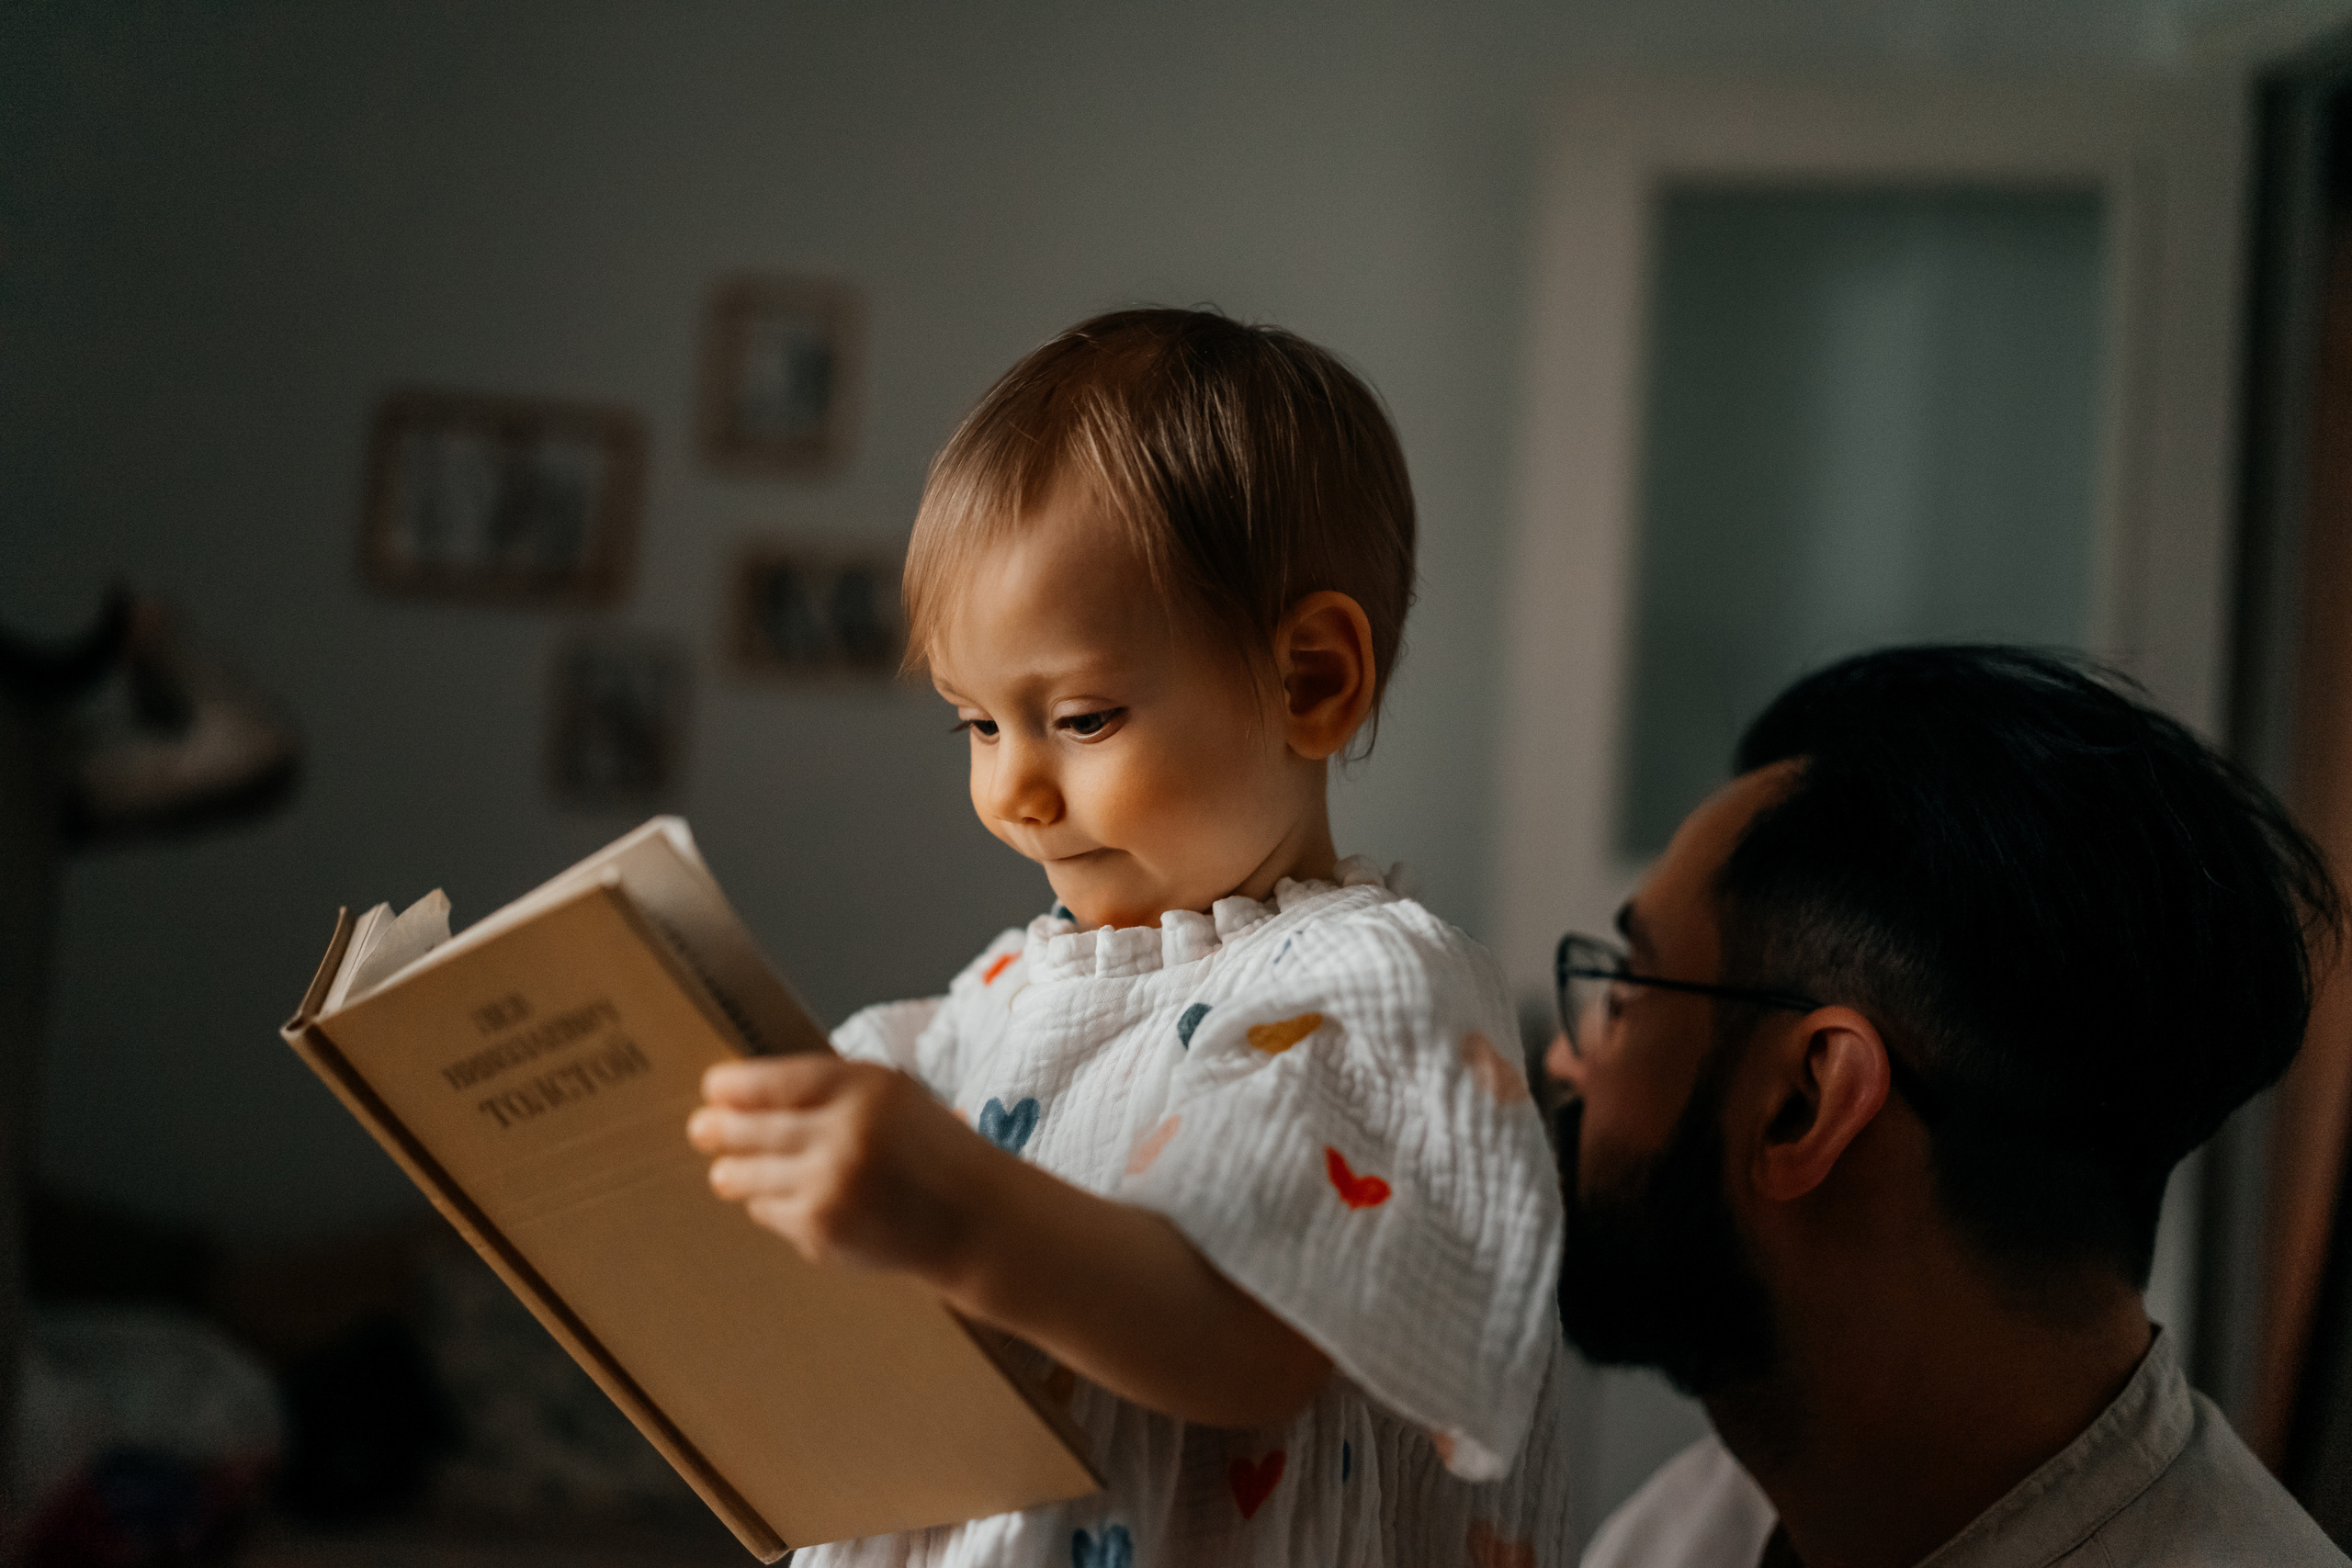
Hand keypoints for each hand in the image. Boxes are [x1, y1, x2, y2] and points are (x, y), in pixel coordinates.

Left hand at [687, 1056, 994, 1279]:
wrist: (972, 1219)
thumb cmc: (929, 1149)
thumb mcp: (890, 1095)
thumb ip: (825, 1090)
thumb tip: (741, 1095)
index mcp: (863, 1090)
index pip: (773, 1081)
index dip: (733, 1086)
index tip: (714, 1088)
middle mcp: (844, 1136)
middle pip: (748, 1129)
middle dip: (717, 1129)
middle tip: (701, 1129)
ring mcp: (830, 1188)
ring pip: (747, 1176)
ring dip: (733, 1172)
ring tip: (726, 1171)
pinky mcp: (822, 1233)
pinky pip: (769, 1213)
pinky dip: (769, 1205)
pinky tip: (784, 1199)